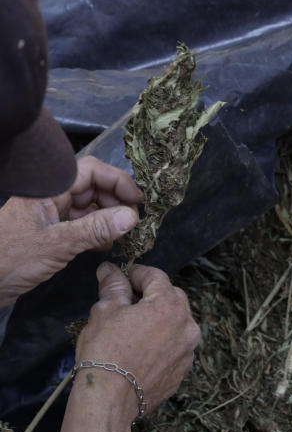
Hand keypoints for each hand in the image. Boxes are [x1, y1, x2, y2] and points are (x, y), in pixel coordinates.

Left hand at [0, 156, 141, 305]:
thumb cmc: (10, 260)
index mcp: (49, 189)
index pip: (91, 171)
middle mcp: (52, 198)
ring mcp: (52, 216)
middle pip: (94, 188)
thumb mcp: (56, 244)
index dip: (118, 181)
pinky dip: (98, 233)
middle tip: (134, 222)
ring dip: (110, 220)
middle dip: (117, 202)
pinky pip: (82, 226)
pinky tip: (109, 245)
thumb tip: (132, 217)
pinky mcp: (52, 234)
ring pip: (90, 208)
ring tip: (127, 235)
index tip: (138, 200)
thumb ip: (95, 229)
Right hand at [74, 263, 200, 423]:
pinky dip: (162, 342)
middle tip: (128, 301)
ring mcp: (188, 350)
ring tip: (134, 327)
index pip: (156, 277)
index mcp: (170, 305)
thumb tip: (110, 270)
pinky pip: (175, 347)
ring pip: (176, 324)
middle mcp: (187, 325)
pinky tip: (142, 350)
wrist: (109, 400)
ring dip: (160, 320)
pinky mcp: (183, 370)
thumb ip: (113, 287)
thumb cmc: (105, 351)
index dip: (137, 273)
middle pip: (172, 298)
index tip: (123, 277)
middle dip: (152, 295)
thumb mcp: (104, 312)